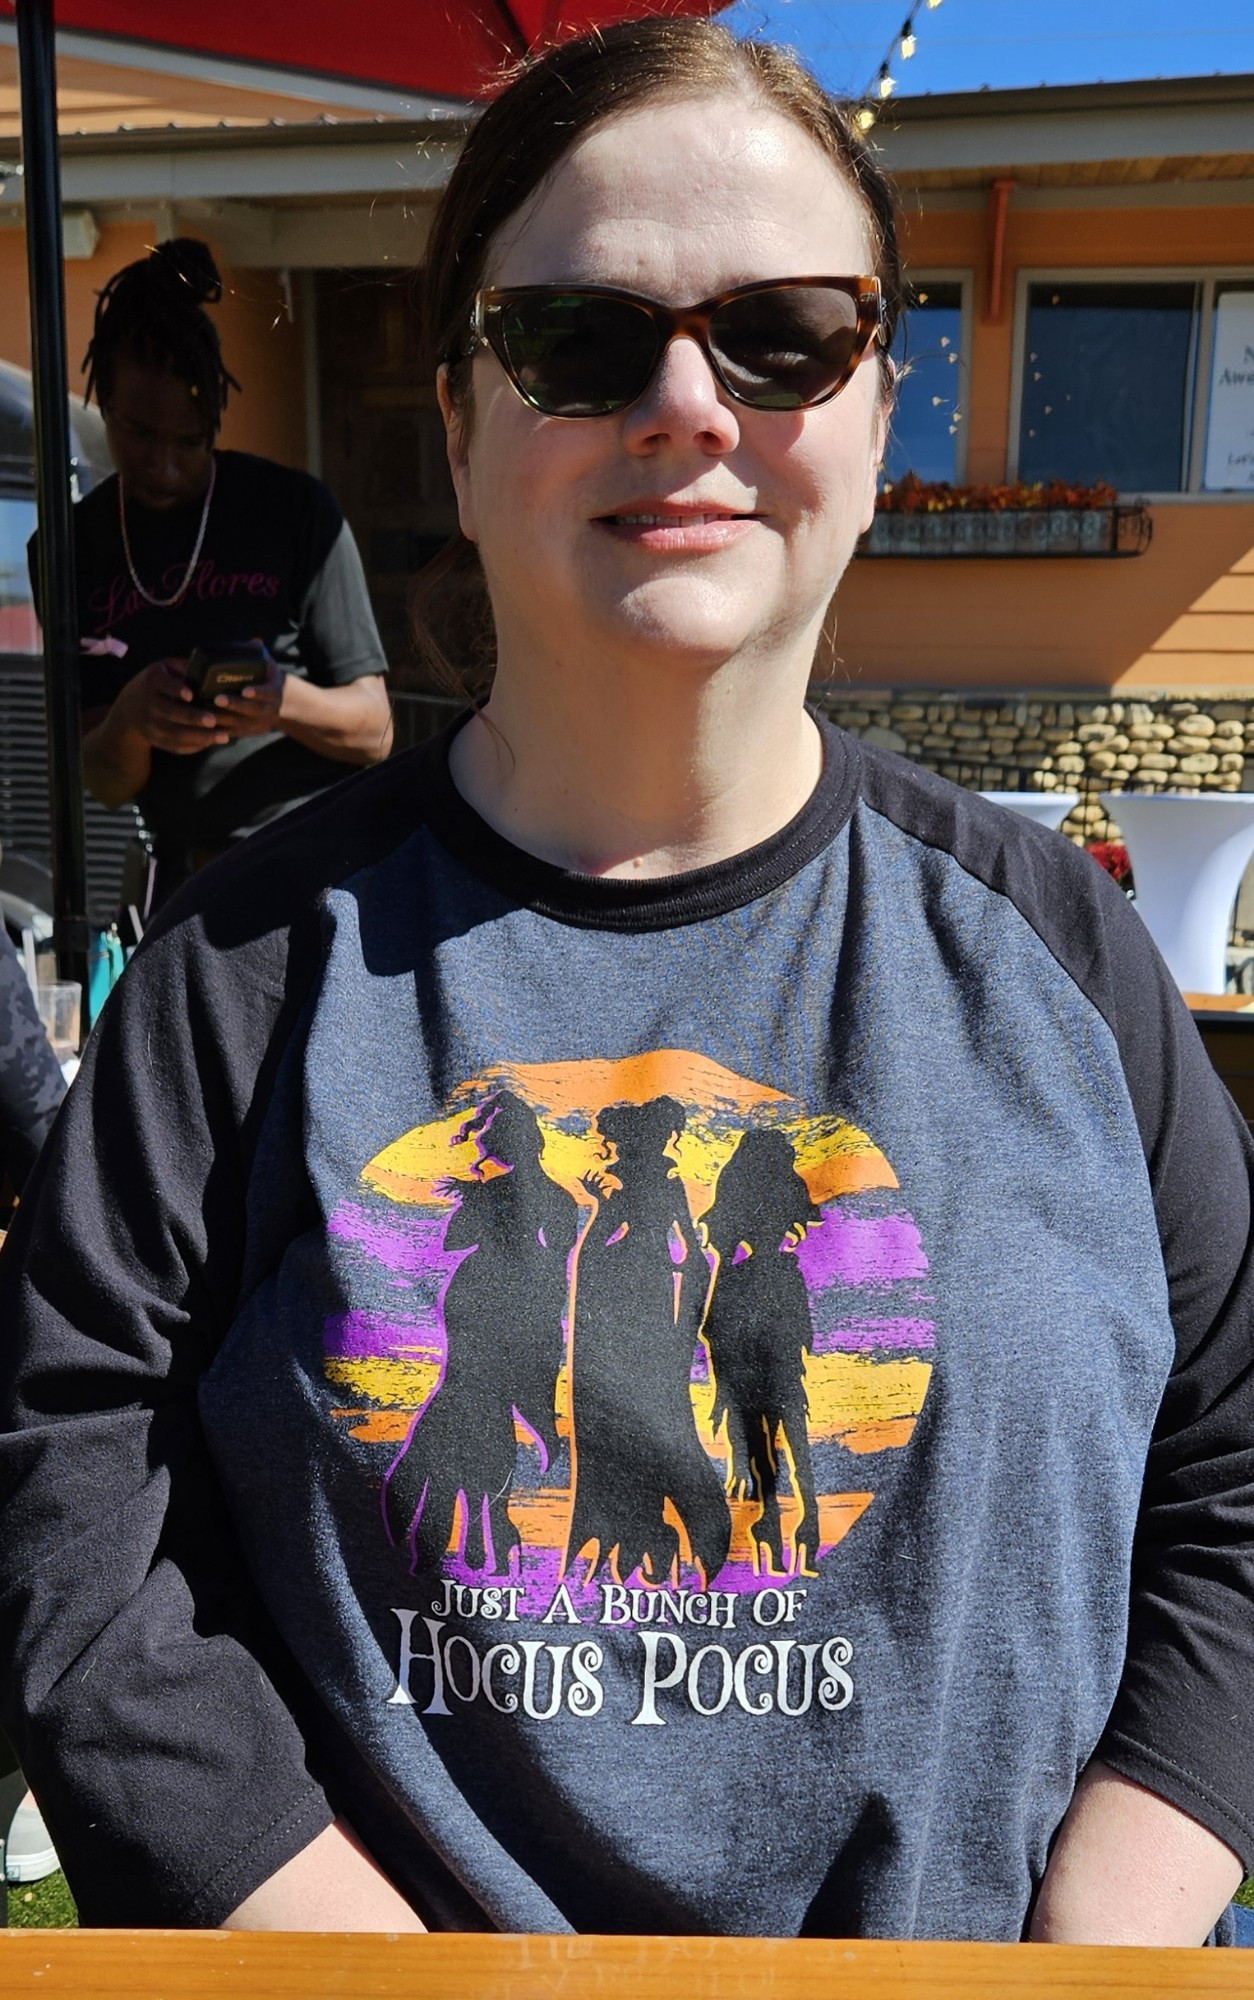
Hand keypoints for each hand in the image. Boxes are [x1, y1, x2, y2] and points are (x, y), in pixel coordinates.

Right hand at [112, 658, 230, 754]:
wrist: (128, 709)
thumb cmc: (156, 684)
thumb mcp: (164, 668)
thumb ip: (183, 667)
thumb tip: (210, 669)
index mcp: (152, 680)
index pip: (163, 684)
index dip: (176, 689)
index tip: (190, 695)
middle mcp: (148, 703)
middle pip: (170, 712)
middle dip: (193, 717)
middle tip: (213, 720)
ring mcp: (150, 724)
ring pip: (175, 734)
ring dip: (200, 736)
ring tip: (223, 737)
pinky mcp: (155, 740)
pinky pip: (175, 746)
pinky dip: (193, 746)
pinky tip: (210, 743)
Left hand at [209, 651, 285, 739]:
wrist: (283, 704)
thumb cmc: (268, 679)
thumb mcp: (269, 666)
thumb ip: (260, 654)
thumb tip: (255, 641)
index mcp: (274, 692)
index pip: (267, 693)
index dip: (257, 692)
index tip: (245, 690)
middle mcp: (269, 710)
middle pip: (251, 710)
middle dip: (234, 705)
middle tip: (217, 698)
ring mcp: (258, 723)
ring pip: (240, 723)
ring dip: (223, 718)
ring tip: (205, 711)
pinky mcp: (248, 732)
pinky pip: (233, 733)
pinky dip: (219, 730)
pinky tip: (205, 724)